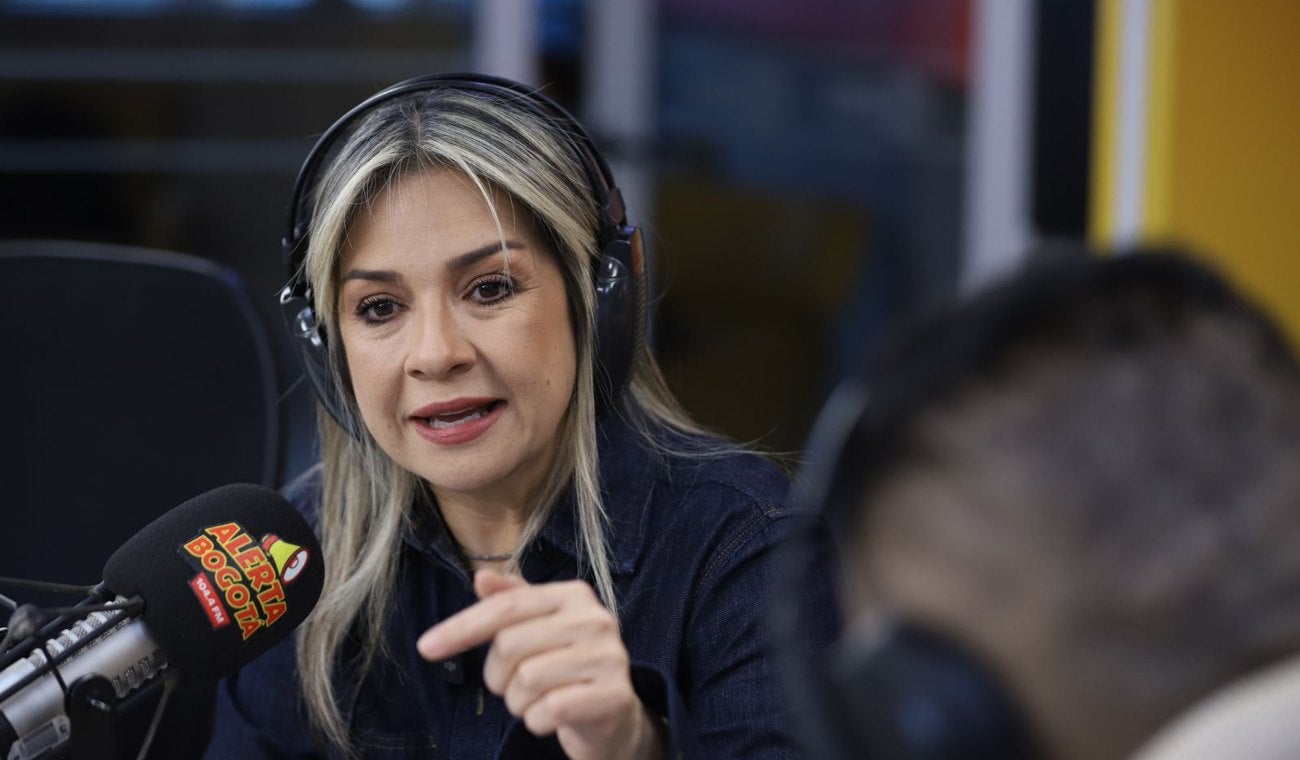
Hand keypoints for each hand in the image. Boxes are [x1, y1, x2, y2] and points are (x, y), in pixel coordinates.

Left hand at [417, 570, 664, 759]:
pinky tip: (552, 717)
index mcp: (574, 595)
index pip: (506, 605)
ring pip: (526, 681)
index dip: (462, 627)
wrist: (613, 718)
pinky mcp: (614, 695)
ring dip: (518, 702)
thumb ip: (511, 602)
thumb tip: (482, 577)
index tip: (425, 648)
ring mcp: (610, 657)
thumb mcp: (537, 630)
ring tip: (537, 701)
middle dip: (498, 676)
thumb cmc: (565, 668)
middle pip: (510, 645)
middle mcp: (596, 619)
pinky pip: (548, 711)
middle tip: (513, 686)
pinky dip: (537, 722)